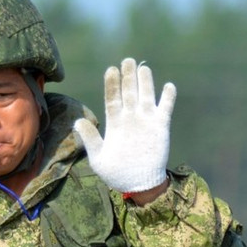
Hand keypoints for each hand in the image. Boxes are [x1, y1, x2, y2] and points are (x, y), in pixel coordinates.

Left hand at [74, 58, 174, 193]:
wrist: (139, 184)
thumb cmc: (117, 173)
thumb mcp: (98, 158)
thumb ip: (90, 139)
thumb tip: (77, 122)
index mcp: (115, 122)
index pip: (112, 98)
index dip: (112, 84)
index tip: (111, 70)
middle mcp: (130, 118)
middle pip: (129, 92)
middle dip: (128, 76)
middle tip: (127, 61)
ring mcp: (146, 121)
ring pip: (146, 96)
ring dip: (145, 81)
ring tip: (143, 68)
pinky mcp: (161, 127)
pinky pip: (166, 109)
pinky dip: (168, 98)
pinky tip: (169, 86)